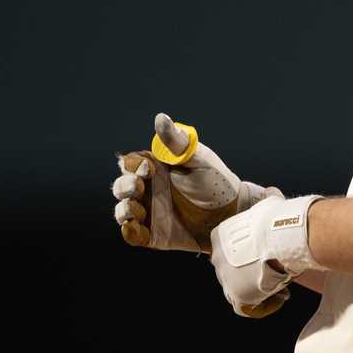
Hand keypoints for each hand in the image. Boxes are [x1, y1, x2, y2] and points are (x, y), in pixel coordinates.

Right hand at [112, 113, 276, 252]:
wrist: (232, 213)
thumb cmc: (215, 181)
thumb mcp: (197, 158)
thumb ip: (176, 142)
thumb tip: (160, 118)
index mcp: (156, 168)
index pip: (130, 163)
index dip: (133, 166)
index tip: (149, 168)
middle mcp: (149, 189)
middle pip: (120, 186)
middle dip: (124, 186)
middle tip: (139, 186)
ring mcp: (150, 212)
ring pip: (122, 211)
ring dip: (123, 209)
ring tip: (138, 210)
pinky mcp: (154, 234)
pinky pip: (132, 235)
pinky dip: (128, 232)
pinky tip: (135, 226)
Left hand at [210, 193, 323, 316]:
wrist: (281, 236)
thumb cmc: (276, 219)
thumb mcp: (269, 204)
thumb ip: (268, 199)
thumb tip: (272, 191)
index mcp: (218, 237)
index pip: (230, 251)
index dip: (250, 255)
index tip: (267, 255)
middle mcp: (216, 258)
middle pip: (233, 271)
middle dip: (252, 273)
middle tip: (273, 270)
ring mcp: (225, 279)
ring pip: (240, 290)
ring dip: (258, 288)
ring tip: (280, 283)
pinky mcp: (237, 296)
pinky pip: (249, 307)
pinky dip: (264, 304)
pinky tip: (280, 295)